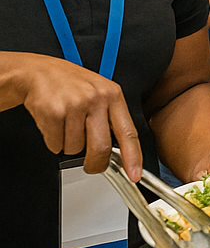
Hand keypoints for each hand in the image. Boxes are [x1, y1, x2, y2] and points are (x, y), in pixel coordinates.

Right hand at [15, 54, 142, 178]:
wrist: (37, 72)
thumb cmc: (70, 85)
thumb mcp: (99, 91)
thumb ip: (111, 116)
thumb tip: (123, 151)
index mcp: (113, 95)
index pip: (128, 132)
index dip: (133, 157)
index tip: (134, 174)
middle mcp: (96, 99)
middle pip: (101, 147)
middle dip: (96, 164)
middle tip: (92, 167)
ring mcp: (74, 105)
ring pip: (75, 148)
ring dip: (69, 146)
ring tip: (66, 127)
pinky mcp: (52, 112)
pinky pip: (55, 145)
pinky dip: (53, 142)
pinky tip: (53, 125)